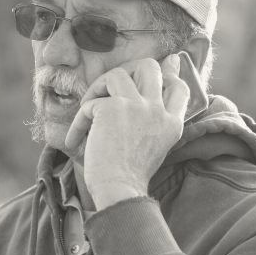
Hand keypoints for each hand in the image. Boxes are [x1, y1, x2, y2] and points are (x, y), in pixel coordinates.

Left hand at [63, 53, 190, 209]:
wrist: (119, 190)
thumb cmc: (131, 175)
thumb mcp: (155, 147)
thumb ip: (155, 122)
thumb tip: (148, 101)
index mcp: (171, 123)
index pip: (178, 86)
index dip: (169, 72)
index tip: (165, 64)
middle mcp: (157, 110)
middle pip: (149, 67)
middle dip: (127, 70)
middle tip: (111, 85)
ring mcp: (136, 106)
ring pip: (117, 73)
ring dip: (98, 88)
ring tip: (89, 109)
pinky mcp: (111, 108)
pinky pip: (90, 103)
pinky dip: (79, 121)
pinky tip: (76, 139)